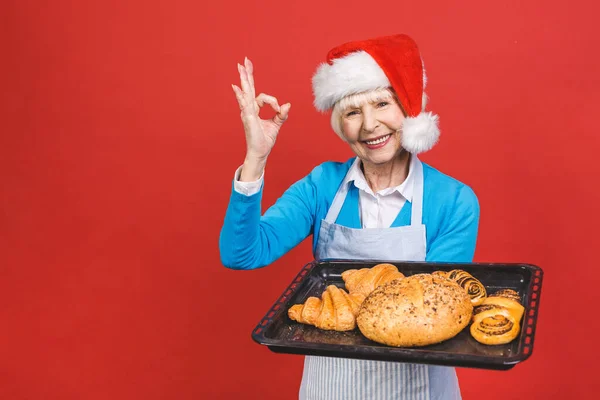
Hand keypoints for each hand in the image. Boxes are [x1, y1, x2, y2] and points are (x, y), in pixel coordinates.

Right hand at [232, 58, 290, 179]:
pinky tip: (236, 87)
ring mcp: (247, 113)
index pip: (262, 97)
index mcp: (255, 109)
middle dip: (247, 74)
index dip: (273, 101)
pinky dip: (241, 96)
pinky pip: (245, 104)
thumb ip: (281, 114)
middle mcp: (249, 109)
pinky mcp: (248, 118)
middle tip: (244, 60)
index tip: (280, 108)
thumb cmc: (265, 140)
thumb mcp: (276, 124)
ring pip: (246, 92)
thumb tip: (287, 105)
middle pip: (248, 88)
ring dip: (244, 79)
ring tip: (240, 67)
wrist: (260, 152)